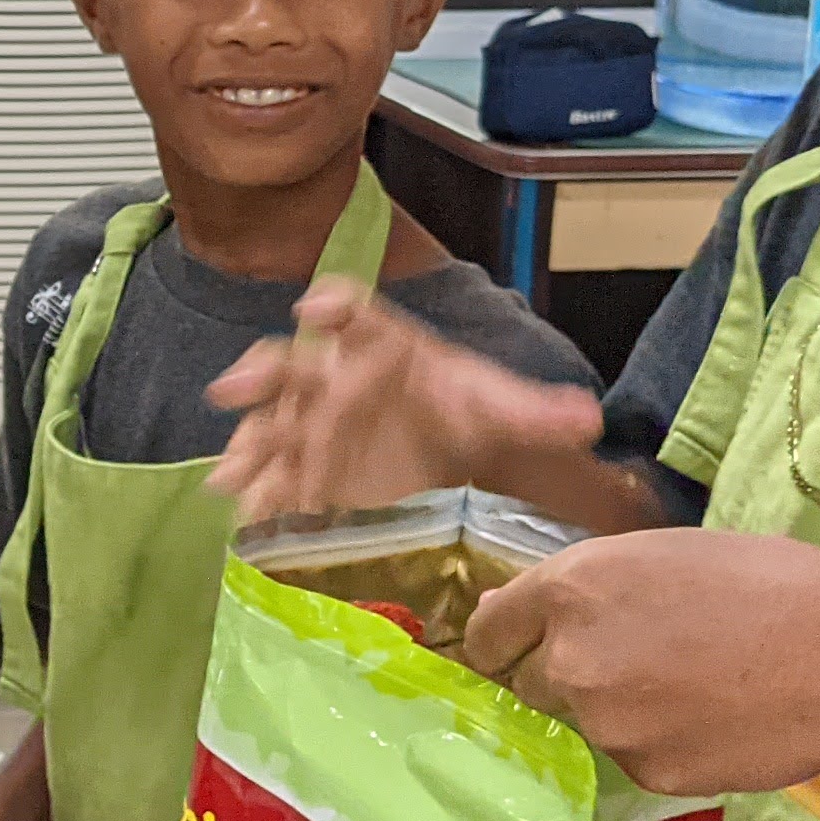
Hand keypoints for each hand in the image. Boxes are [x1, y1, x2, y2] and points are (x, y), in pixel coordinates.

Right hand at [204, 275, 608, 519]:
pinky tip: (244, 511)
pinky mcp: (297, 470)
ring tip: (231, 475)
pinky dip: (253, 493)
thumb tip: (588, 419)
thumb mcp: (499, 410)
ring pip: (268, 425)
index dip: (330, 309)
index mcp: (376, 346)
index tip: (316, 311)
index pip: (350, 317)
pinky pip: (267, 476)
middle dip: (258, 375)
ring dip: (247, 446)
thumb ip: (537, 412)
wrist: (442, 454)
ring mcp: (307, 426)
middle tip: (235, 388)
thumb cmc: (458, 414)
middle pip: (289, 366)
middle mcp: (331, 379)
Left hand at [463, 530, 819, 794]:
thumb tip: (531, 608)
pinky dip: (659, 745)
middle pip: (528, 683)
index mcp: (571, 589)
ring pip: (584, 723)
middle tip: (630, 667)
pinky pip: (631, 758)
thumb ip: (590, 586)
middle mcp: (570, 660)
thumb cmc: (771, 584)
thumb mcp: (666, 555)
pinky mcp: (644, 773)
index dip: (496, 641)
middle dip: (561, 677)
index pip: (488, 629)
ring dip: (615, 712)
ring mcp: (604, 724)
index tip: (505, 652)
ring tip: (689, 690)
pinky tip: (713, 722)